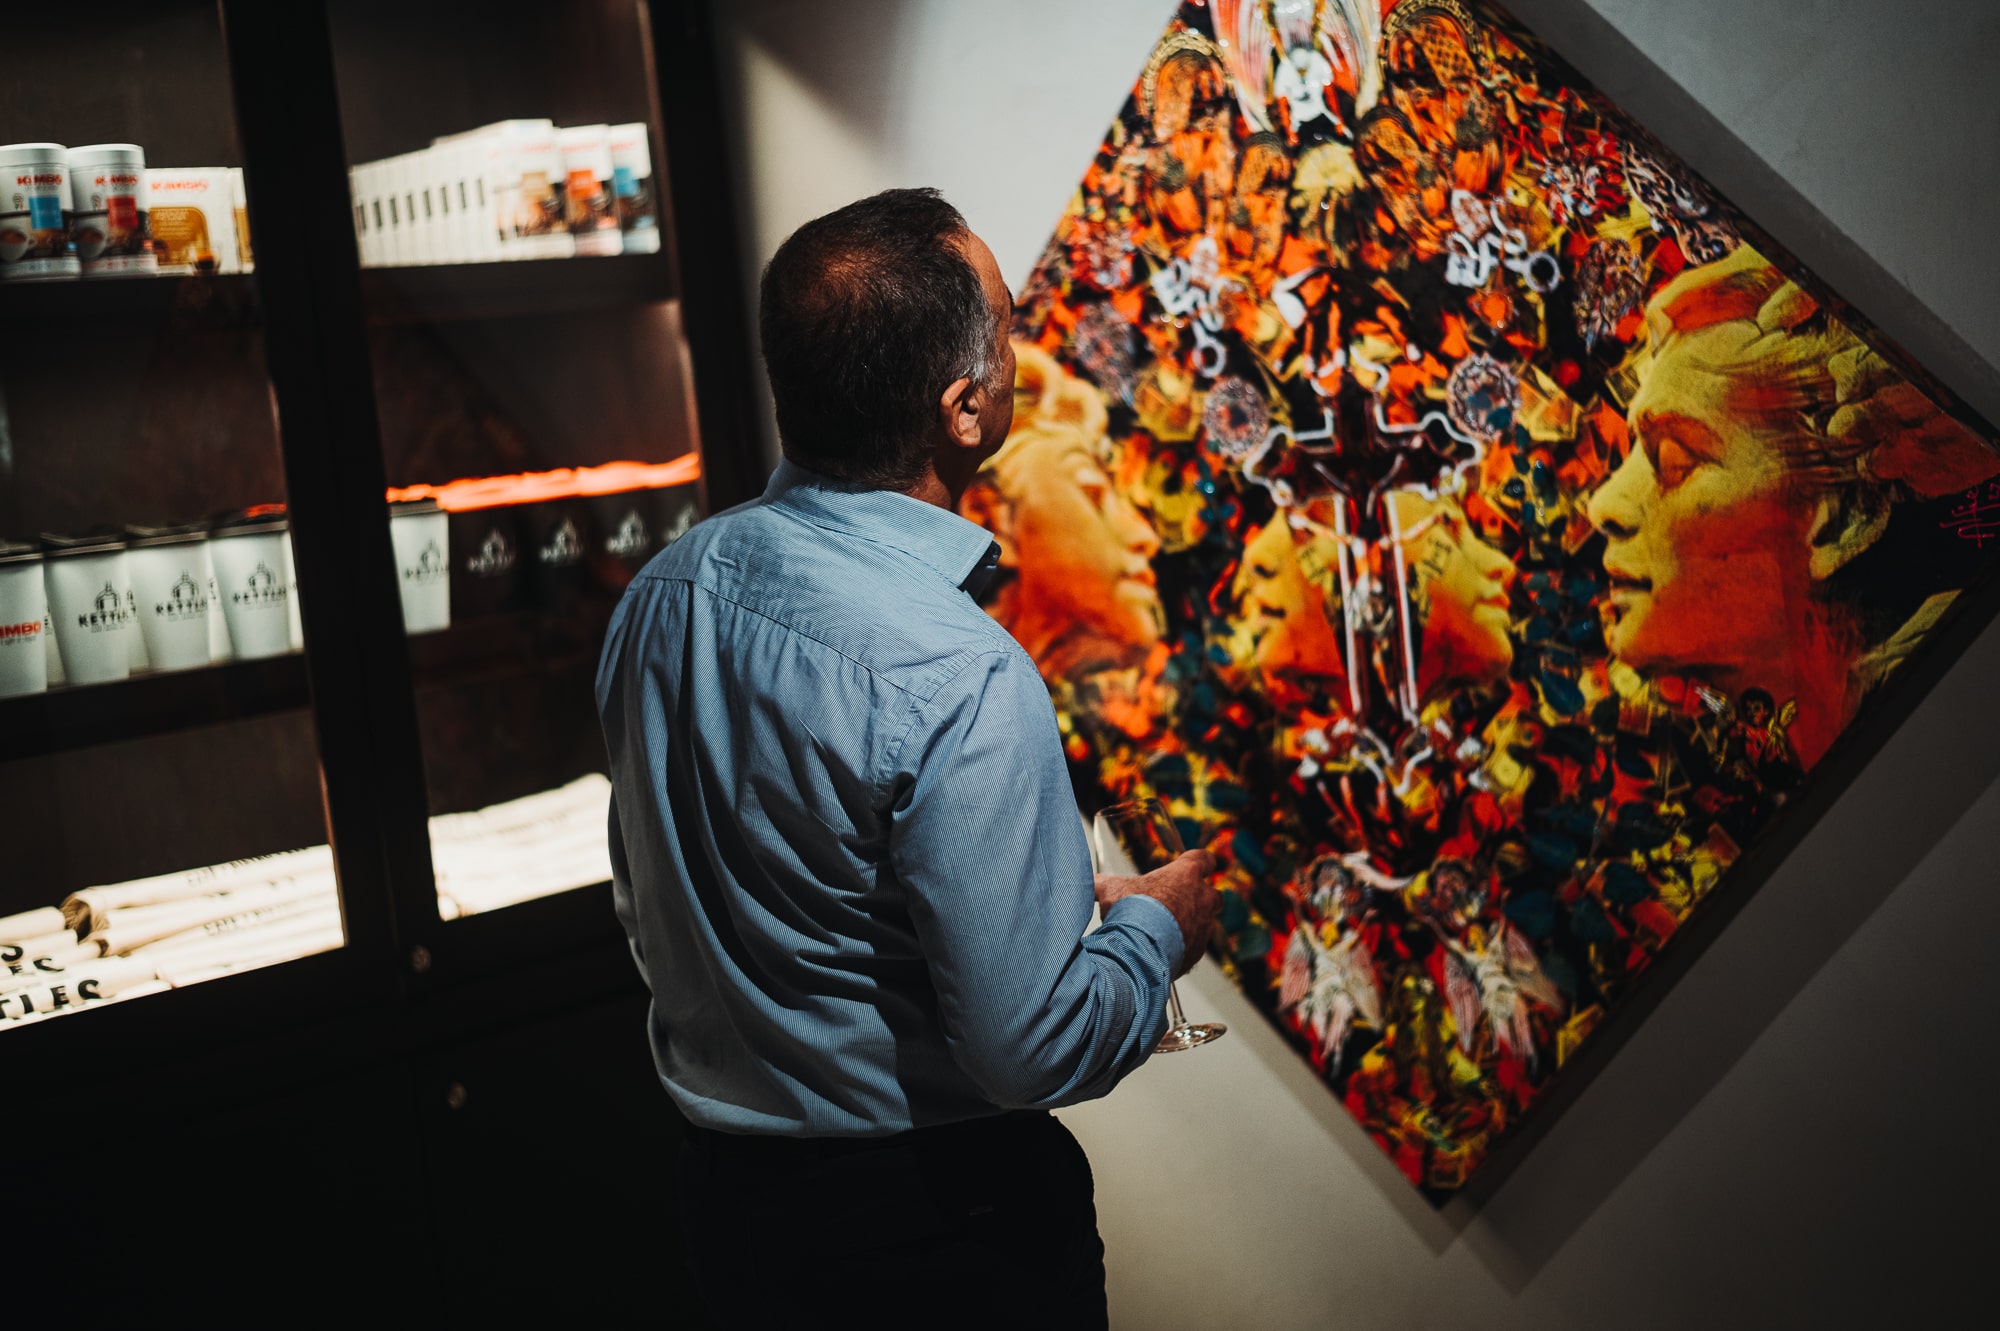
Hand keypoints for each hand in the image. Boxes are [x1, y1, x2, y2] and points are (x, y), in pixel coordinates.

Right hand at [1095, 849, 1219, 977]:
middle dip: (1202, 897)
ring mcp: (1203, 927)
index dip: (1201, 861)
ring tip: (1167, 930)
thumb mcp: (1110, 890)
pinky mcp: (1197, 951)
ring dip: (1192, 923)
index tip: (1201, 863)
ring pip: (1206, 922)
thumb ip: (1100, 883)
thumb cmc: (1129, 912)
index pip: (1203, 859)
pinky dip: (1184, 946)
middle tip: (1183, 902)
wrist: (1139, 951)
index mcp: (1184, 875)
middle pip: (1214, 894)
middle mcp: (1201, 899)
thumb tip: (1083, 880)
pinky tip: (1164, 950)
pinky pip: (1195, 946)